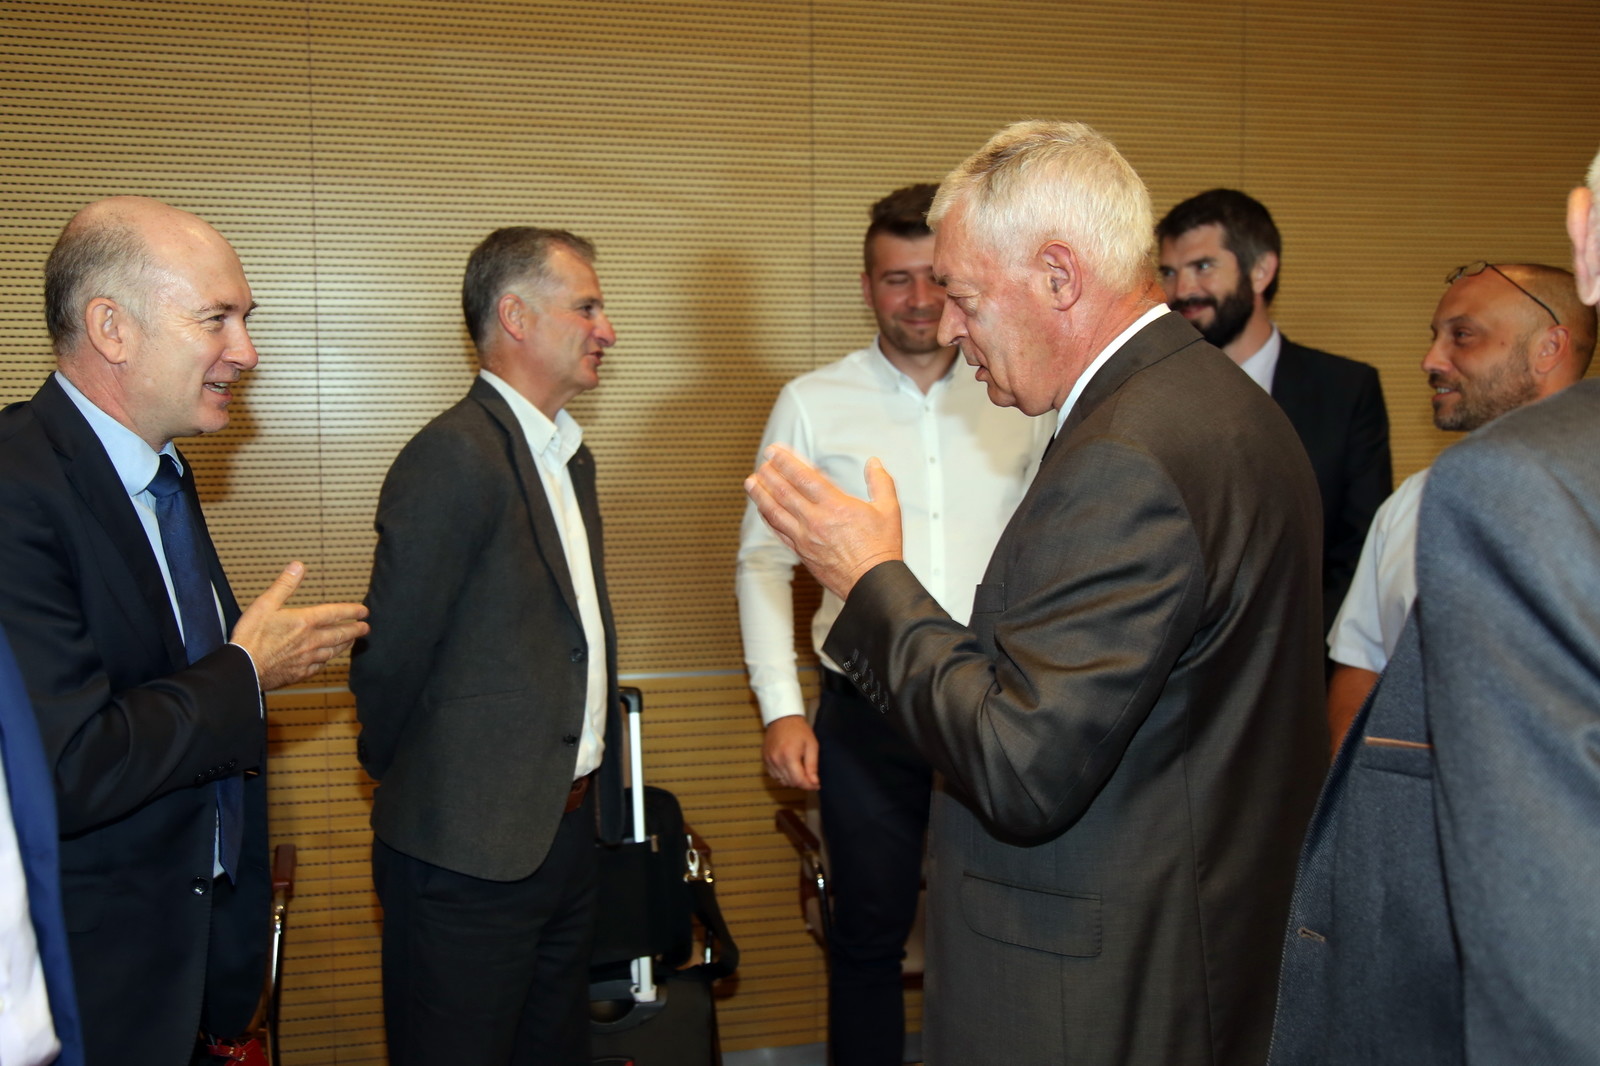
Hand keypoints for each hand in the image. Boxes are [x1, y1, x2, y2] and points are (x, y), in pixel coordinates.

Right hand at [230, 561, 370, 690]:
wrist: (243, 668)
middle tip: (365, 628)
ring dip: (345, 645)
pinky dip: (327, 661)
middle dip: (355, 630)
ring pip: (333, 651)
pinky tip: (326, 660)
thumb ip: (285, 585)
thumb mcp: (265, 604)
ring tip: (351, 641)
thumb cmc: (251, 637)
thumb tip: (298, 566)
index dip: (352, 611)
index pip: (336, 614)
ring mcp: (306, 658)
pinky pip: (319, 667)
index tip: (363, 611)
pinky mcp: (299, 673)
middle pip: (340, 634)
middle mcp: (310, 641)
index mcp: (305, 622)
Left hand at [744, 445, 903, 599]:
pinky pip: (778, 532)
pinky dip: (767, 518)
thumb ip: (880, 482)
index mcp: (836, 506)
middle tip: (762, 461)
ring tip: (750, 482)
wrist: (872, 584)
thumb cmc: (881, 550)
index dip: (785, 461)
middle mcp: (816, 521)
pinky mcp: (802, 553)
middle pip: (784, 492)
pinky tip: (762, 510)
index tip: (775, 451)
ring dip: (760, 495)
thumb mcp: (889, 510)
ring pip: (775, 512)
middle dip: (769, 474)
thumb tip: (874, 463)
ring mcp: (805, 538)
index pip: (803, 477)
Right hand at [764, 714, 819, 789]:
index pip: (799, 781)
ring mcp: (769, 760)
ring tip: (799, 771)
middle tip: (810, 778)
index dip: (809, 786)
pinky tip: (789, 767)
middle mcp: (777, 760)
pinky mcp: (765, 759)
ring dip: (792, 780)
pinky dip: (783, 776)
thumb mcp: (812, 745)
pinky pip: (774, 776)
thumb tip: (814, 783)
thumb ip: (812, 766)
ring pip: (782, 781)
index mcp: (789, 756)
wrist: (783, 718)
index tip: (816, 785)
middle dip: (802, 783)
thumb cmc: (799, 730)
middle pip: (790, 783)